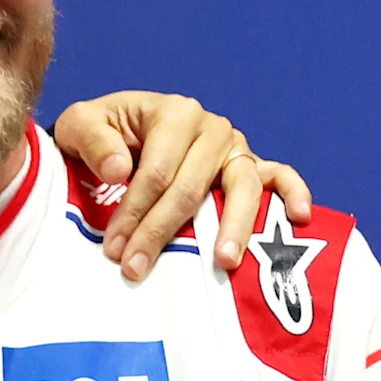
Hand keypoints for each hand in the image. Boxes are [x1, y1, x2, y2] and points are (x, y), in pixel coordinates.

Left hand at [49, 91, 312, 281]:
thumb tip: (119, 170)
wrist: (118, 133)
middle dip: (163, 231)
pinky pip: (280, 177)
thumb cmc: (101, 134)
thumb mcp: (79, 125)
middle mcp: (211, 127)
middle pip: (193, 187)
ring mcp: (235, 148)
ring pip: (241, 187)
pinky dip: (293, 193)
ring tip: (222, 261)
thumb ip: (93, 141)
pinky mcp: (251, 166)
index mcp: (174, 112)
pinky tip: (300, 217)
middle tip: (138, 268)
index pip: (157, 171)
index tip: (116, 250)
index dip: (135, 212)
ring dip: (234, 225)